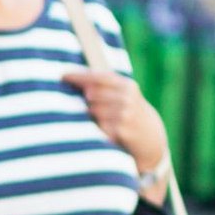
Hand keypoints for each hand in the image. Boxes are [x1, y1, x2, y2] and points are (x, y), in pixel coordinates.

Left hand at [65, 69, 169, 186]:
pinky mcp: (121, 130)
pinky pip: (98, 127)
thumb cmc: (130, 116)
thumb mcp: (124, 97)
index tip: (62, 75)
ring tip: (104, 121)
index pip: (99, 77)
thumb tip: (77, 83)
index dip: (79, 76)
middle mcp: (127, 97)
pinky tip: (109, 132)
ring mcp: (125, 113)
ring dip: (92, 117)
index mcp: (127, 85)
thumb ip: (105, 88)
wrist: (151, 139)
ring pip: (93, 111)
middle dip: (84, 99)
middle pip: (92, 94)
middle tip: (86, 106)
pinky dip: (99, 130)